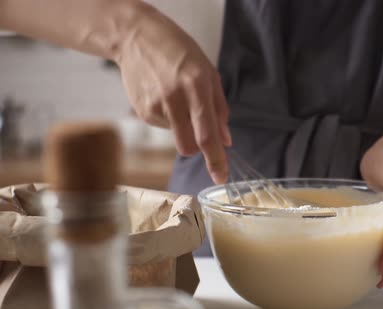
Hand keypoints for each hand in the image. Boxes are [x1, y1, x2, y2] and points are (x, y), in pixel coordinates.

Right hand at [115, 5, 230, 183]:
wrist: (137, 37)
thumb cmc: (180, 52)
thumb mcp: (209, 72)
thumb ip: (220, 108)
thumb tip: (226, 140)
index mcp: (197, 86)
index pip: (208, 134)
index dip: (216, 159)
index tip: (222, 178)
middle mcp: (175, 98)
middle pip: (190, 145)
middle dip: (198, 147)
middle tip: (200, 128)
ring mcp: (155, 106)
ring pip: (178, 137)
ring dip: (183, 126)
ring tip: (177, 97)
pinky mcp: (141, 111)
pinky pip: (164, 127)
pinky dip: (169, 118)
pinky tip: (164, 95)